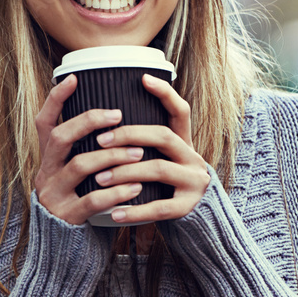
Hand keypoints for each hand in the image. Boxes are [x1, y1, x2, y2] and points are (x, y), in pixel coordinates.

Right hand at [33, 74, 152, 225]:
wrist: (63, 248)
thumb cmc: (79, 202)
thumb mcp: (75, 176)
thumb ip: (84, 152)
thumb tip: (113, 120)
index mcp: (47, 159)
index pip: (44, 123)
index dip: (56, 99)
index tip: (73, 78)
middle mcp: (46, 173)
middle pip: (61, 137)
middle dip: (89, 122)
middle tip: (118, 116)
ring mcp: (53, 195)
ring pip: (80, 166)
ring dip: (113, 156)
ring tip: (138, 153)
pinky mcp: (67, 217)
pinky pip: (92, 200)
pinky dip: (117, 192)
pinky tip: (136, 188)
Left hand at [93, 73, 209, 224]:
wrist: (198, 218)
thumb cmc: (167, 184)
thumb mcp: (164, 159)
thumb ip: (147, 143)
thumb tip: (110, 117)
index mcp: (185, 142)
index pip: (180, 111)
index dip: (165, 93)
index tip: (143, 79)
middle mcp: (193, 158)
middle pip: (163, 136)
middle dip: (129, 135)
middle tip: (100, 140)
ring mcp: (193, 182)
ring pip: (158, 169)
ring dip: (125, 172)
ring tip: (99, 179)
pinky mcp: (188, 206)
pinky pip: (160, 207)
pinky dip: (135, 210)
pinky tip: (114, 212)